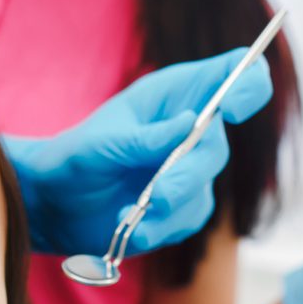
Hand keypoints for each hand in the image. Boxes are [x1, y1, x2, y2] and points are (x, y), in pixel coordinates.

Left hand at [4, 48, 273, 255]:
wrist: (54, 204)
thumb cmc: (75, 157)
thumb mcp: (102, 141)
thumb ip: (145, 137)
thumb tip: (190, 125)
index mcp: (177, 94)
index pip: (235, 75)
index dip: (248, 85)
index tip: (233, 108)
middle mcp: (191, 130)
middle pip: (217, 147)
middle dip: (188, 173)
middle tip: (156, 193)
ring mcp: (189, 171)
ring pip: (203, 189)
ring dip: (169, 205)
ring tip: (132, 214)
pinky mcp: (180, 209)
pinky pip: (186, 220)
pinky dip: (158, 228)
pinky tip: (130, 226)